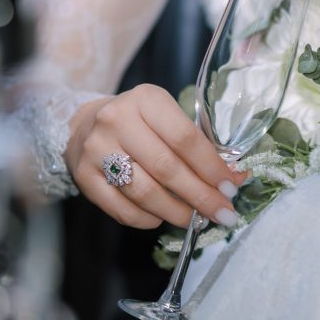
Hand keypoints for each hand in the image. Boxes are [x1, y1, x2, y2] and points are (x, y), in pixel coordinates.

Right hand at [65, 84, 245, 228]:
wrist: (85, 125)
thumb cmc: (141, 123)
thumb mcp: (170, 119)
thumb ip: (200, 147)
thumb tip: (235, 179)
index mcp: (146, 99)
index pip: (186, 138)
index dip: (212, 168)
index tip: (230, 189)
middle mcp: (117, 121)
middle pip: (167, 168)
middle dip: (200, 196)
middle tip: (222, 213)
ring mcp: (96, 149)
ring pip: (144, 192)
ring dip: (176, 212)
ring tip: (196, 220)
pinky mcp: (83, 177)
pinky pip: (121, 209)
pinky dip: (147, 219)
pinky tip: (162, 218)